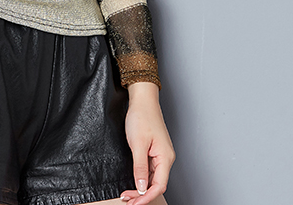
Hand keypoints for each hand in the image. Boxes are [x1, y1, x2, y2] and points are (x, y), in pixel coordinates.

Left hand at [119, 82, 174, 203]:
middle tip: (126, 200)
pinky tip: (133, 183)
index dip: (146, 197)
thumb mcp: (138, 143)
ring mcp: (160, 155)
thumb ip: (140, 167)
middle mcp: (165, 158)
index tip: (133, 203)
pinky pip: (150, 170)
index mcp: (165, 157)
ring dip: (141, 188)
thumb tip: (142, 188)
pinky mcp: (154, 151)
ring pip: (152, 178)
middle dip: (141, 195)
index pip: (159, 186)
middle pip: (156, 184)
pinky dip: (141, 178)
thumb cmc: (141, 116)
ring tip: (127, 195)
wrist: (142, 99)